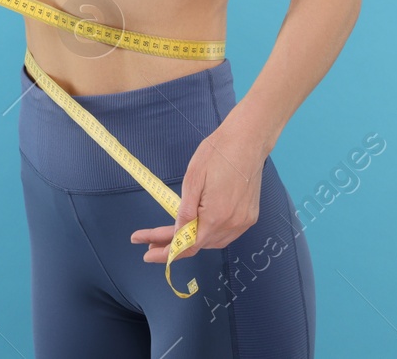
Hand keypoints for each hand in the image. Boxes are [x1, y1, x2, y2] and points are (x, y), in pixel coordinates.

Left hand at [130, 122, 266, 264]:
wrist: (247, 140)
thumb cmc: (217, 154)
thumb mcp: (193, 180)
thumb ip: (185, 211)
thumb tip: (177, 233)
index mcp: (216, 216)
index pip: (187, 246)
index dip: (166, 253)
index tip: (148, 255)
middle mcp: (232, 224)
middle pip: (198, 244)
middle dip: (173, 244)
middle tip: (150, 241)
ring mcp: (243, 222)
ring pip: (212, 241)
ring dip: (191, 240)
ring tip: (170, 234)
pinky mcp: (249, 216)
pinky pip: (225, 233)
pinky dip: (208, 233)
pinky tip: (196, 226)